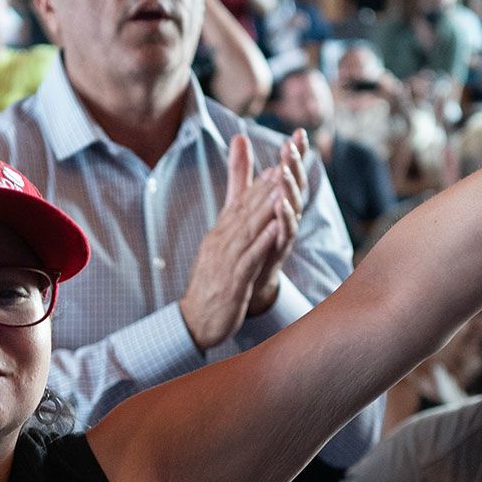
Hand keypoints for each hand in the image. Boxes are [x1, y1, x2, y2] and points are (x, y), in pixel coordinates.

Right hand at [180, 130, 305, 350]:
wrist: (196, 320)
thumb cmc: (212, 282)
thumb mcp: (219, 248)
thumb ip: (230, 226)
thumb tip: (234, 208)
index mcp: (220, 234)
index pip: (242, 203)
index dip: (262, 182)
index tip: (281, 161)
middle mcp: (221, 242)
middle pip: (246, 210)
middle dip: (267, 187)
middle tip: (286, 163)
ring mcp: (226, 262)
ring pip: (248, 231)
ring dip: (265, 209)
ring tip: (282, 189)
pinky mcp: (232, 283)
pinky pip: (248, 259)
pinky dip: (261, 243)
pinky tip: (274, 229)